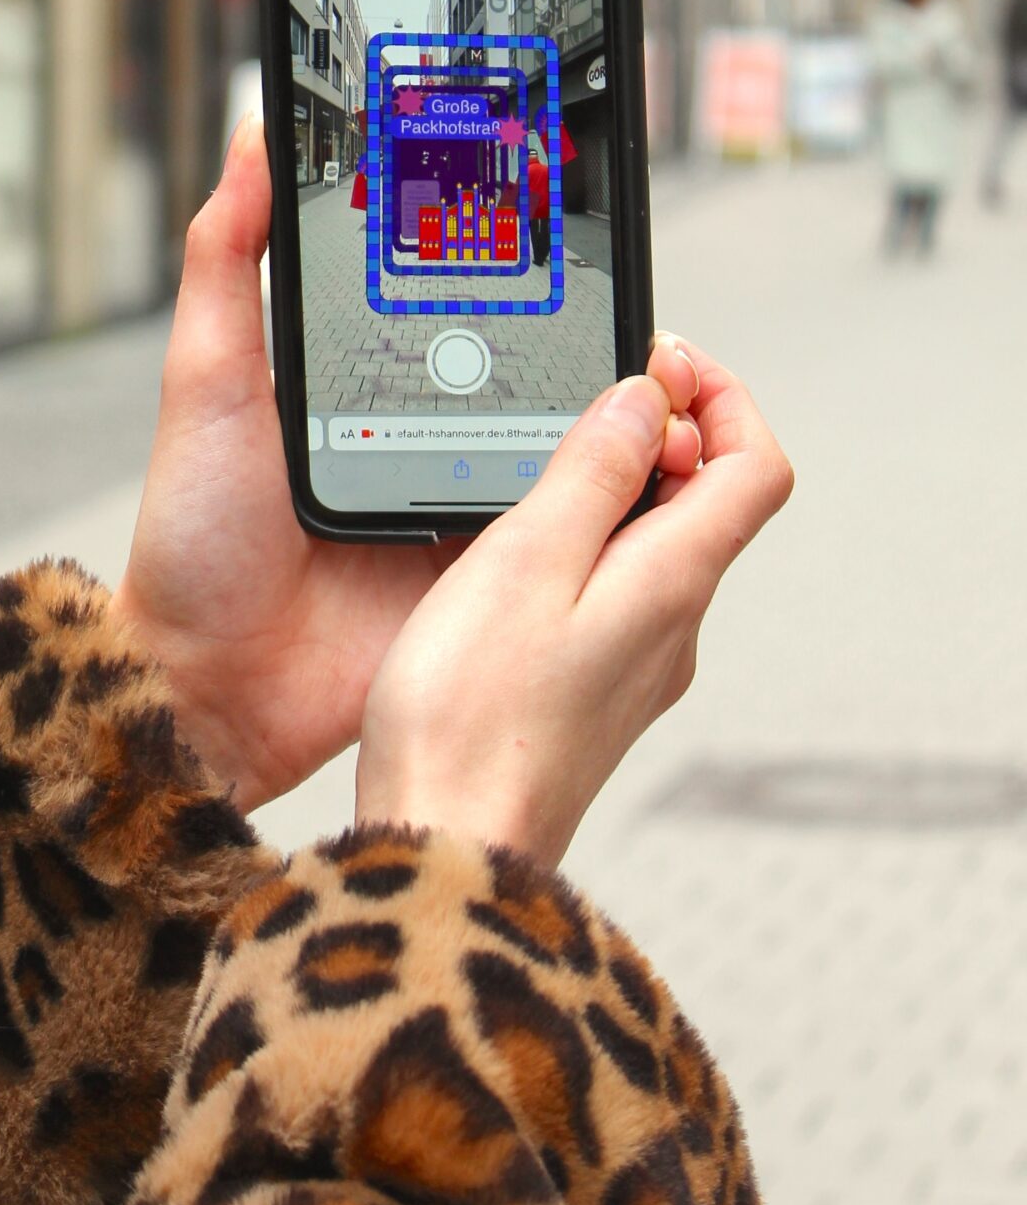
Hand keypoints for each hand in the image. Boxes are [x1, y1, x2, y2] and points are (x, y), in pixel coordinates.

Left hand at [112, 122, 626, 811]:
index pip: (450, 297)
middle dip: (586, 340)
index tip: (556, 197)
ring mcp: (462, 505)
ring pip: (563, 448)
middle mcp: (424, 434)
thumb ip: (227, 259)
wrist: (213, 689)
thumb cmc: (193, 540)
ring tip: (661, 380)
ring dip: (612, 421)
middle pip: (526, 368)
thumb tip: (251, 136)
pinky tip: (643, 471)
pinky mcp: (490, 576)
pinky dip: (602, 507)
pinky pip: (562, 534)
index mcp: (364, 379)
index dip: (504, 254)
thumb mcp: (203, 381)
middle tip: (635, 309)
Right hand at [355, 338, 792, 864]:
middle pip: (708, 500)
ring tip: (531, 465)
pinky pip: (613, 591)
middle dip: (659, 429)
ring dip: (614, 485)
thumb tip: (644, 401)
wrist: (447, 845)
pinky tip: (508, 551)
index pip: (757, 467)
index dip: (724, 395)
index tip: (657, 360)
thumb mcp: (525, 560)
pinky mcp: (588, 693)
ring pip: (656, 545)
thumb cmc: (472, 720)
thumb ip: (591, 473)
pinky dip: (581, 542)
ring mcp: (634, 666)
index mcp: (671, 584)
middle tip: (581, 398)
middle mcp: (671, 627)